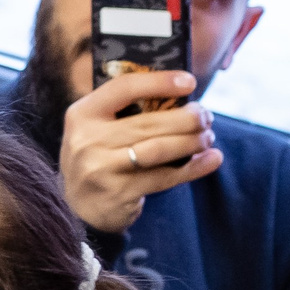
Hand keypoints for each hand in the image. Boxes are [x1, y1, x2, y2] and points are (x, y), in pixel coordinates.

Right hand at [57, 70, 220, 232]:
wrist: (77, 206)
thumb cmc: (97, 156)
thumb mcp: (95, 128)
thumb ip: (124, 110)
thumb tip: (179, 94)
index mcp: (82, 114)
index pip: (124, 88)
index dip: (159, 82)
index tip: (189, 82)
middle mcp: (87, 139)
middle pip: (149, 122)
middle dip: (187, 118)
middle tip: (206, 117)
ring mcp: (101, 168)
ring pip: (159, 149)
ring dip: (192, 142)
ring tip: (208, 137)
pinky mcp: (119, 192)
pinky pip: (165, 177)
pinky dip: (194, 167)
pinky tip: (212, 159)